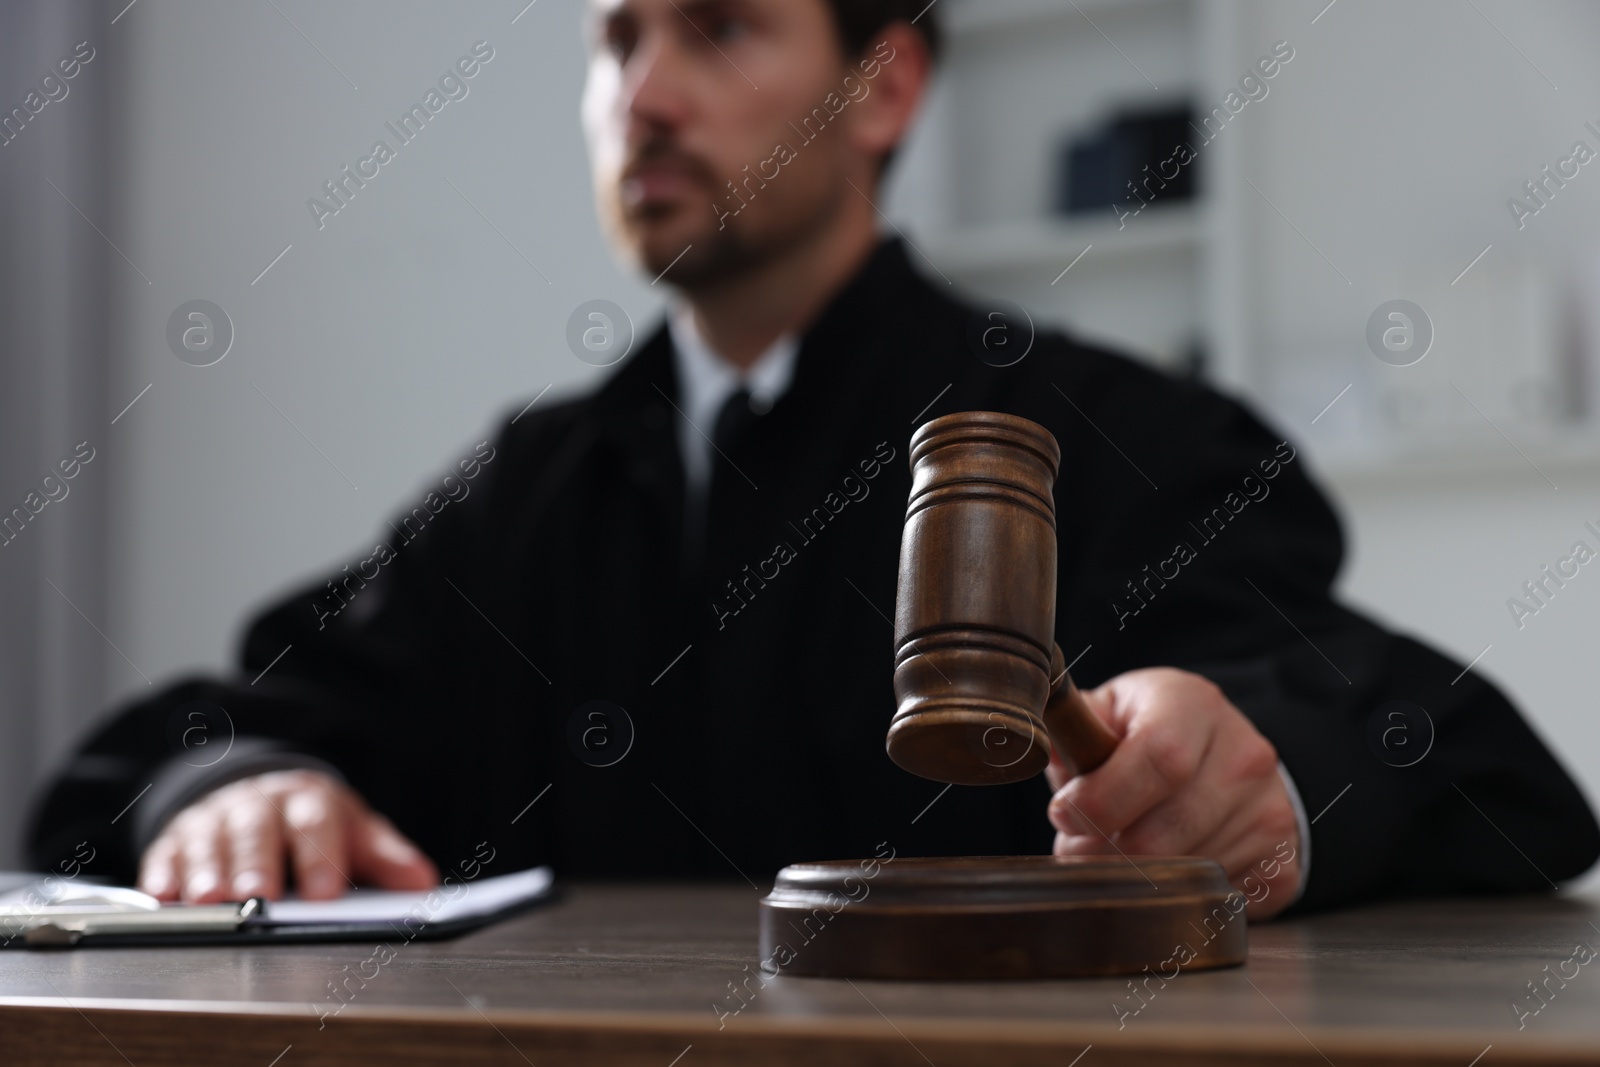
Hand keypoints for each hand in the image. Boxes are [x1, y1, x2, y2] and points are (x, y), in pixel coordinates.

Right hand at [138, 769, 438, 903]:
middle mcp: (259, 805)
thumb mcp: (357, 834)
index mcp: (310, 802)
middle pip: (258, 831)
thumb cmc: (317, 826)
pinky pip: (166, 855)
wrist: (265, 795)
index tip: (324, 892)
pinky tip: (163, 897)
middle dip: (256, 864)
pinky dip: (163, 875)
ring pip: (209, 842)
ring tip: (209, 902)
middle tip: (257, 897)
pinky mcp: (176, 839)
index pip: (317, 825)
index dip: (320, 857)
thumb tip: (423, 884)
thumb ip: (386, 858)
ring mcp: (214, 819)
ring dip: (208, 872)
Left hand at [1045, 668, 1301, 919]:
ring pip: (1190, 869)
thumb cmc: (1150, 734)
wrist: (1228, 759)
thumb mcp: (1112, 711)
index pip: (1159, 757)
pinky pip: (1220, 896)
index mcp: (1193, 704)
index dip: (1102, 798)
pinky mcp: (1282, 859)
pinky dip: (1179, 894)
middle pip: (1169, 826)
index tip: (1064, 814)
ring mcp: (1270, 809)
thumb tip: (1027, 741)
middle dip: (1107, 850)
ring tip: (1110, 859)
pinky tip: (1160, 871)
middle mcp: (1244, 753)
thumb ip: (1073, 726)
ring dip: (1136, 877)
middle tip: (1076, 852)